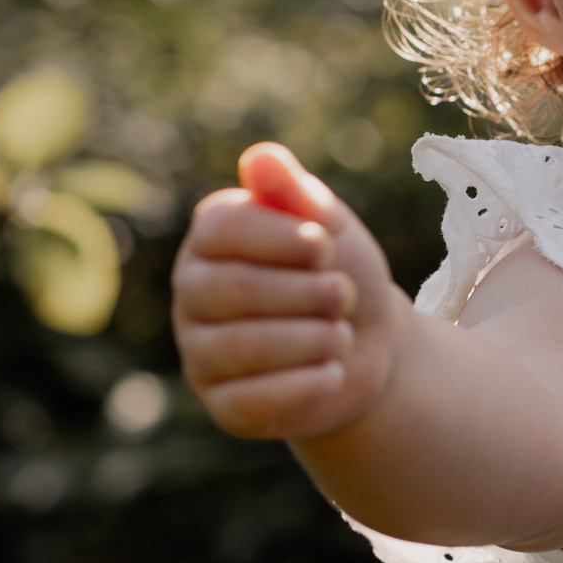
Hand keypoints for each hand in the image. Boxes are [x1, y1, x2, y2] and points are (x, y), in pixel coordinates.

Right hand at [172, 144, 405, 438]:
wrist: (370, 343)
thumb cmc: (338, 271)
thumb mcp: (327, 224)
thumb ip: (294, 192)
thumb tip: (260, 156)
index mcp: (210, 239)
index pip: (224, 229)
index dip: (283, 237)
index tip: (325, 245)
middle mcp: (193, 293)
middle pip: (237, 290)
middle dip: (309, 293)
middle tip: (342, 294)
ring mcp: (200, 352)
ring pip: (247, 346)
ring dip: (316, 339)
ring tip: (341, 333)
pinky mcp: (221, 405)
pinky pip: (253, 400)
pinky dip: (308, 384)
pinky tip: (332, 372)